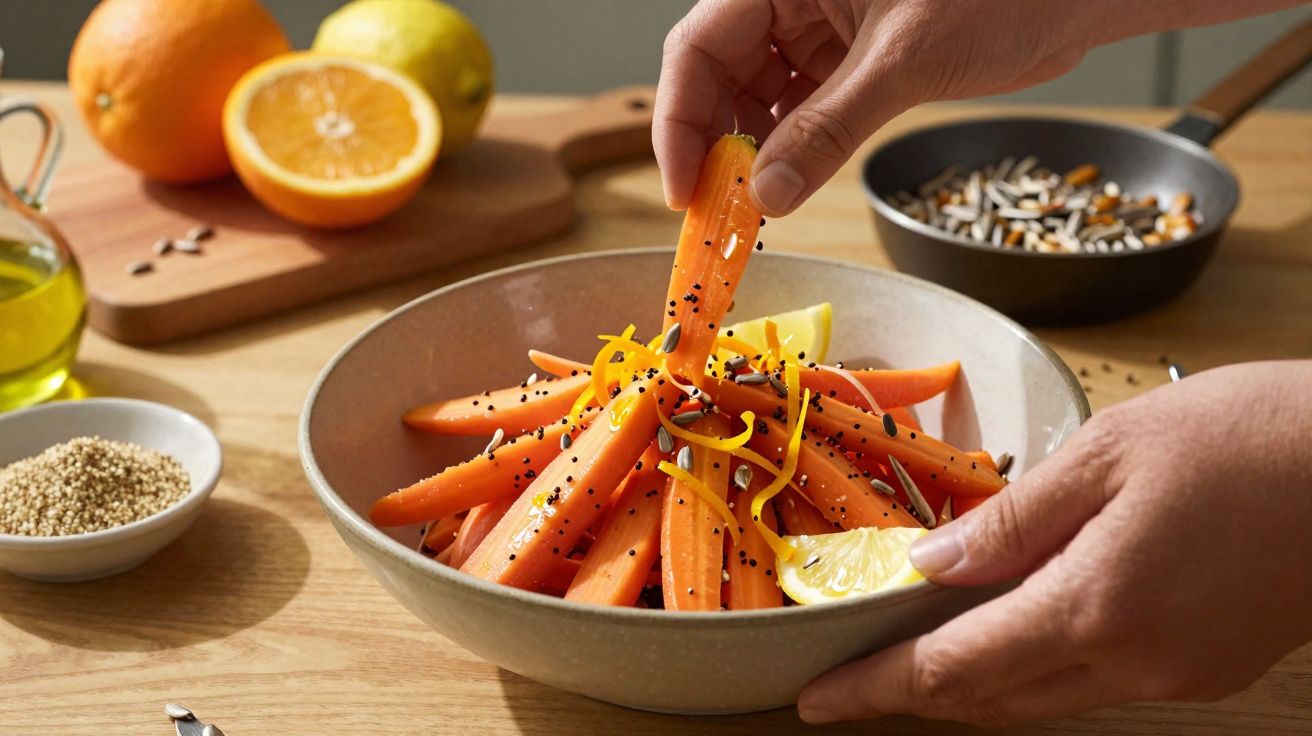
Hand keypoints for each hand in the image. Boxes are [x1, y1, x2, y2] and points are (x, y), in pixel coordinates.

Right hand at [655, 0, 1300, 216]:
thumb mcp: (905, 60)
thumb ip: (828, 129)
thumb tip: (766, 196)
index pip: (698, 47)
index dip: (680, 121)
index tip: (685, 188)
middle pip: (717, 75)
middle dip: (713, 145)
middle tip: (717, 214)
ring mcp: (819, 29)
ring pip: (754, 98)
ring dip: (750, 156)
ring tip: (752, 210)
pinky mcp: (850, 59)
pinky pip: (797, 109)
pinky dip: (789, 151)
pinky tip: (787, 187)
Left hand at [797, 360, 1311, 725]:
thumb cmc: (1244, 437)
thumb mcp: (1106, 454)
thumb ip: (1011, 521)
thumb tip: (930, 567)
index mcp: (1095, 607)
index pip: (952, 669)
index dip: (876, 688)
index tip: (817, 699)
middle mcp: (1133, 663)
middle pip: (991, 700)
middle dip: (911, 694)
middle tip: (850, 679)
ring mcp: (1175, 676)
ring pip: (1041, 700)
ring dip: (971, 684)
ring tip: (912, 655)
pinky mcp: (1206, 669)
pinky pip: (1094, 684)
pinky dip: (1034, 667)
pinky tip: (1010, 630)